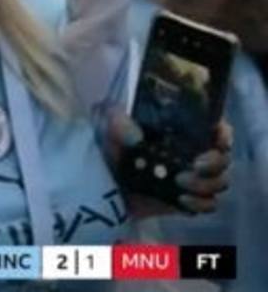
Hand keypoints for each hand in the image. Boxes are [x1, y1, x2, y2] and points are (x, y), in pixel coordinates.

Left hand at [103, 108, 232, 216]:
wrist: (101, 180)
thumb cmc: (111, 146)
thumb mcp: (109, 124)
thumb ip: (118, 121)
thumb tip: (135, 136)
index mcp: (184, 130)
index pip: (217, 129)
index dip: (223, 134)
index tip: (216, 139)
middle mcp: (194, 153)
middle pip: (223, 158)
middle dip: (215, 162)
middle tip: (195, 165)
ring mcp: (193, 178)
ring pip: (219, 182)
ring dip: (206, 183)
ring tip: (180, 181)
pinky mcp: (187, 200)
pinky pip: (208, 205)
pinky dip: (200, 203)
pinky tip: (182, 199)